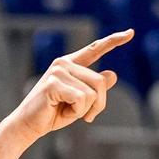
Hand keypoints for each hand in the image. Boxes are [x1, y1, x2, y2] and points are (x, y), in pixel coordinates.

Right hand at [7, 29, 134, 141]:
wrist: (27, 126)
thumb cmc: (52, 113)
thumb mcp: (79, 102)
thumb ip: (95, 88)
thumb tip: (113, 74)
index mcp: (70, 64)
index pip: (95, 49)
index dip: (114, 41)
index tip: (130, 33)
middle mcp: (64, 63)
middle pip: (100, 82)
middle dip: (98, 104)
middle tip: (88, 117)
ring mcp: (58, 71)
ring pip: (92, 93)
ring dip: (85, 110)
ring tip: (68, 112)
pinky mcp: (54, 83)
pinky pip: (81, 99)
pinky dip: (76, 112)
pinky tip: (62, 112)